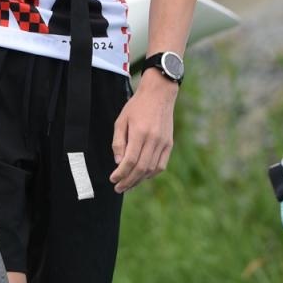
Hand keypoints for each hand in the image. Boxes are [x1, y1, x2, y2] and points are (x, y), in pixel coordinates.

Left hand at [109, 71, 177, 192]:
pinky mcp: (169, 144)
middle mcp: (153, 139)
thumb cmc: (137, 106)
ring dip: (139, 180)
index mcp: (140, 132)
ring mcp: (163, 142)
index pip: (130, 160)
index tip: (113, 179)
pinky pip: (161, 165)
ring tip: (128, 185)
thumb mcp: (121, 120)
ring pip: (151, 169)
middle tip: (118, 188)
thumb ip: (118, 142)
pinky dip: (151, 174)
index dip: (120, 173)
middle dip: (128, 181)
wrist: (159, 94)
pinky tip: (142, 177)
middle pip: (141, 168)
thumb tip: (118, 162)